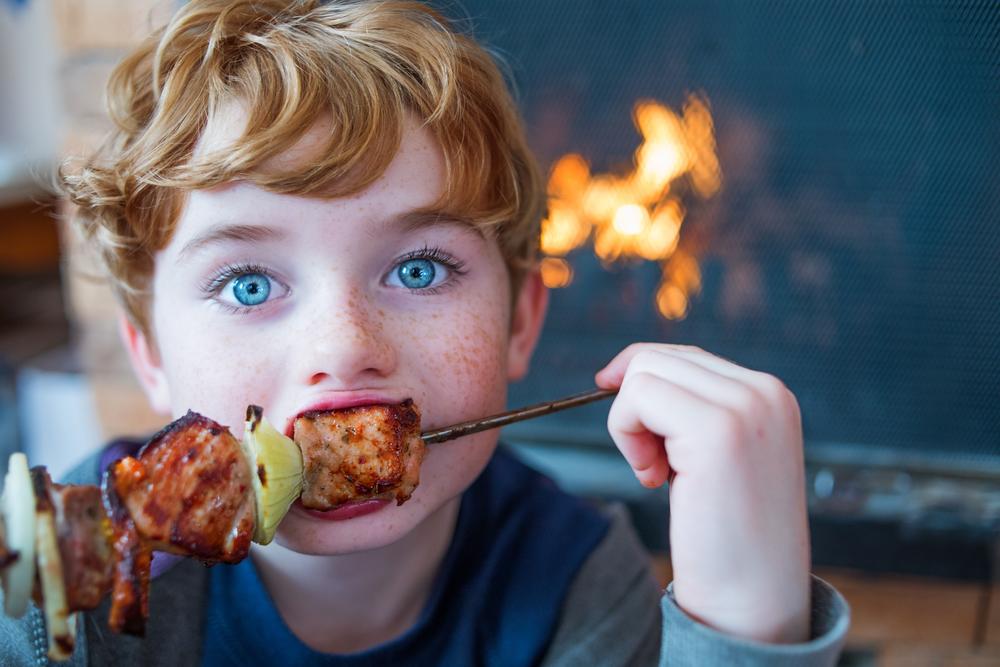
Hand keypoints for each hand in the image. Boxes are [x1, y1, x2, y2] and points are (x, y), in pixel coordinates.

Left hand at [595, 343, 810, 643]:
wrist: (754, 604)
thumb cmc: (729, 538)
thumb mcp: (721, 457)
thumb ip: (695, 410)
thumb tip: (627, 370)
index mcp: (772, 394)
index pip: (686, 357)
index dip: (642, 384)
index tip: (630, 427)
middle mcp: (766, 391)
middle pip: (658, 358)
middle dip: (635, 408)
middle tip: (652, 466)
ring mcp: (746, 407)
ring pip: (643, 372)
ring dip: (629, 424)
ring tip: (656, 474)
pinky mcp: (717, 430)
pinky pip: (638, 396)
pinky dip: (626, 434)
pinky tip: (654, 479)